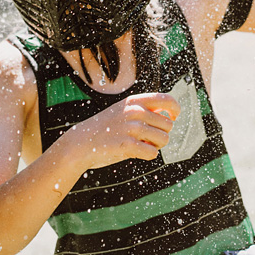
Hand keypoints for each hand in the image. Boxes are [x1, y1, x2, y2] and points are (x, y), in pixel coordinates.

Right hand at [60, 92, 180, 169]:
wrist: (80, 143)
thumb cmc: (105, 128)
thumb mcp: (123, 110)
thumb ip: (144, 110)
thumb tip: (169, 115)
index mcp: (135, 101)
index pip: (168, 100)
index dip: (175, 110)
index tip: (172, 117)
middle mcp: (135, 112)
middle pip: (169, 125)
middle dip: (161, 134)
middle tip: (147, 138)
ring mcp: (132, 128)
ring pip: (164, 139)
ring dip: (155, 145)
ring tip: (141, 144)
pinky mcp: (128, 145)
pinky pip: (153, 153)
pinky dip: (148, 155)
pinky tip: (137, 152)